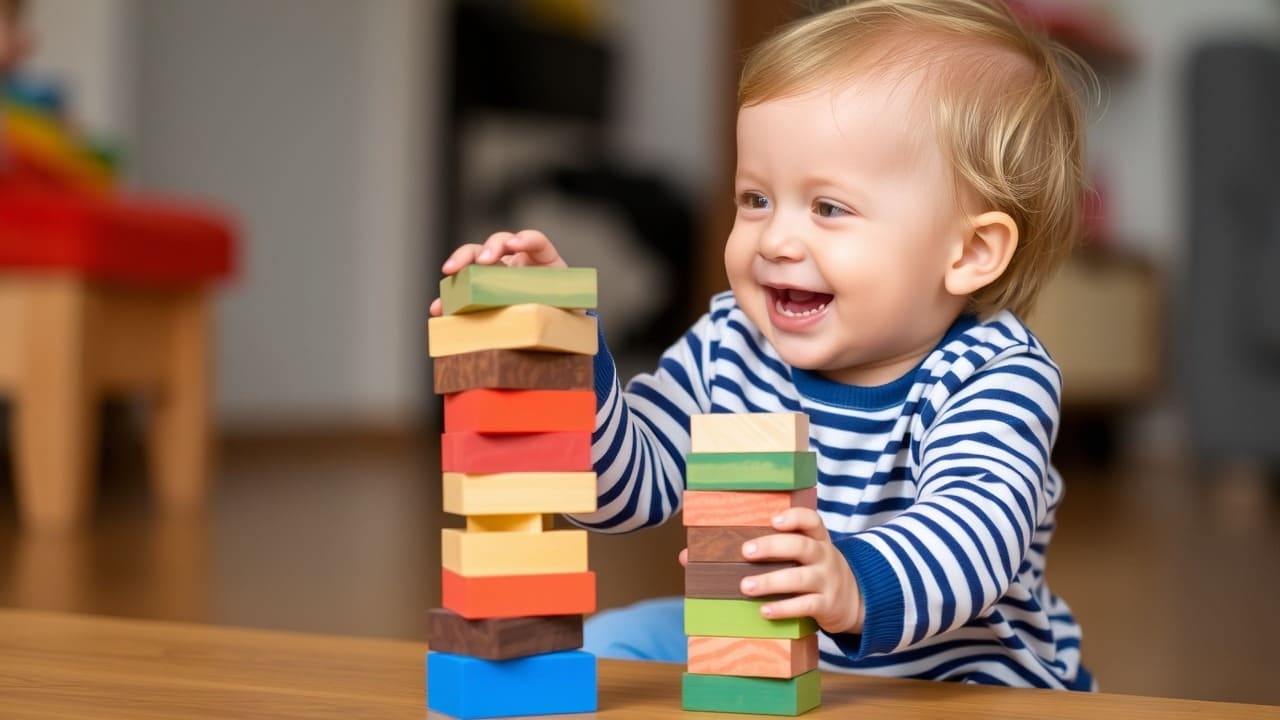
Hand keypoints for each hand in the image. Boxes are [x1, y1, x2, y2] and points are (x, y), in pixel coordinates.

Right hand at [429, 229, 566, 315]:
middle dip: (489, 247)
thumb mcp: (568, 310)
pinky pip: (464, 290)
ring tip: (450, 271)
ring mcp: (498, 273)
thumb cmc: (565, 315)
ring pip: (476, 258)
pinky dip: (449, 297)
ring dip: (462, 260)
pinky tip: (439, 307)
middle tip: (482, 259)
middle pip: (499, 243)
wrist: (558, 331)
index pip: (536, 242)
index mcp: (544, 262)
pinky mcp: (482, 291)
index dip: (526, 239)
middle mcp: (518, 262)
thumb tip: (547, 316)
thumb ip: (561, 307)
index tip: (515, 245)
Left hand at [739, 508, 863, 634]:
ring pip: (799, 578)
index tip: (773, 520)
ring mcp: (827, 581)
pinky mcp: (827, 605)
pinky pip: (805, 606)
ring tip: (746, 586)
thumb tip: (748, 544)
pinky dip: (783, 608)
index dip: (794, 518)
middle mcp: (826, 557)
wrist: (856, 601)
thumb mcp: (815, 552)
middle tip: (746, 551)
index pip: (812, 521)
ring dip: (770, 581)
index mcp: (820, 540)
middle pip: (801, 546)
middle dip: (772, 547)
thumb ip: (791, 544)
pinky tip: (764, 610)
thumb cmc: (821, 572)